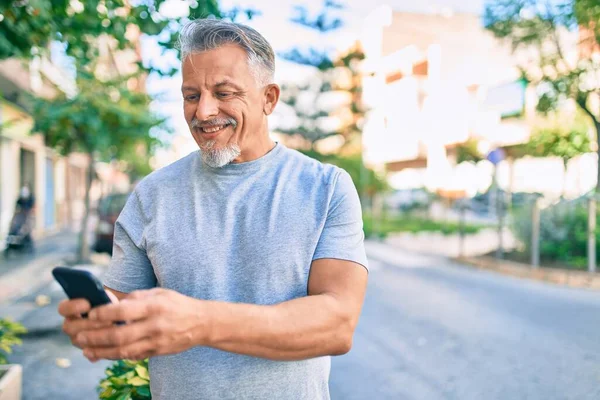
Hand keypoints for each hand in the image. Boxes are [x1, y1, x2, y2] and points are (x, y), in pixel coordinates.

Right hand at [58, 291, 119, 348]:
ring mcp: (78, 340)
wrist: (120, 319)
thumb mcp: (107, 299)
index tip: (87, 304)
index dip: (72, 307)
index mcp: (71, 310)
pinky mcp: (90, 352)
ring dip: (96, 336)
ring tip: (113, 330)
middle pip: (69, 327)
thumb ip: (101, 298)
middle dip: (88, 324)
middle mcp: (71, 326)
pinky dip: (101, 350)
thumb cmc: (111, 306)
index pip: (63, 309)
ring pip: (79, 341)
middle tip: (107, 320)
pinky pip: (91, 354)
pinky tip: (112, 345)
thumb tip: (103, 298)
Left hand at [72, 288, 206, 361]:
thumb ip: (137, 298)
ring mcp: (156, 341)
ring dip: (100, 350)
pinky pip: (132, 356)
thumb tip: (112, 303)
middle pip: (119, 334)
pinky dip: (114, 356)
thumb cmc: (177, 304)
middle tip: (79, 335)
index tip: (90, 313)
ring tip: (85, 348)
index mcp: (155, 306)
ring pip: (123, 350)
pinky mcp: (156, 352)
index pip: (124, 311)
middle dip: (95, 336)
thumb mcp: (160, 293)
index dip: (104, 313)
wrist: (202, 323)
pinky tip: (101, 353)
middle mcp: (155, 325)